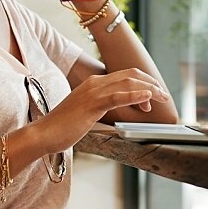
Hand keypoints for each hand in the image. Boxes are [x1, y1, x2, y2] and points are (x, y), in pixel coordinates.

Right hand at [38, 68, 169, 152]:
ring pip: (128, 83)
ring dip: (149, 89)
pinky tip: (147, 98)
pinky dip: (135, 96)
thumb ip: (104, 107)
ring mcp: (93, 92)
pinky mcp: (92, 104)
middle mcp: (96, 83)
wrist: (44, 133)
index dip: (144, 82)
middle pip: (131, 76)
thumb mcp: (88, 112)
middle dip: (151, 83)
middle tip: (163, 95)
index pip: (126, 76)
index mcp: (95, 83)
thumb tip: (120, 110)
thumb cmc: (64, 127)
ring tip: (161, 97)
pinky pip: (117, 96)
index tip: (154, 94)